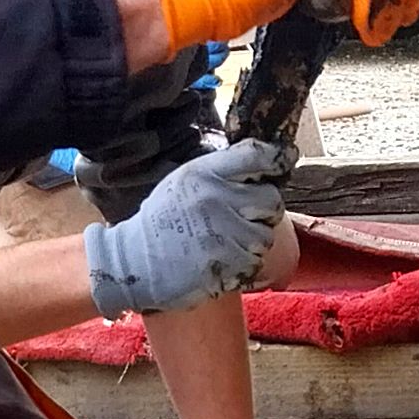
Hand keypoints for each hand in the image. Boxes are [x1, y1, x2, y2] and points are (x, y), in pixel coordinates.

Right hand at [80, 140, 288, 316]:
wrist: (135, 263)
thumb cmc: (162, 220)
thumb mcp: (184, 181)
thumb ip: (221, 171)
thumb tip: (265, 165)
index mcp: (204, 172)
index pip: (257, 154)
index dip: (277, 158)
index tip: (283, 162)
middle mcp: (216, 198)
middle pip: (271, 198)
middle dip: (264, 209)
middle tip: (244, 217)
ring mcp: (223, 232)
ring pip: (265, 234)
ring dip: (253, 240)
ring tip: (226, 242)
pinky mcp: (227, 262)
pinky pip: (254, 261)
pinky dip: (243, 264)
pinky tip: (221, 259)